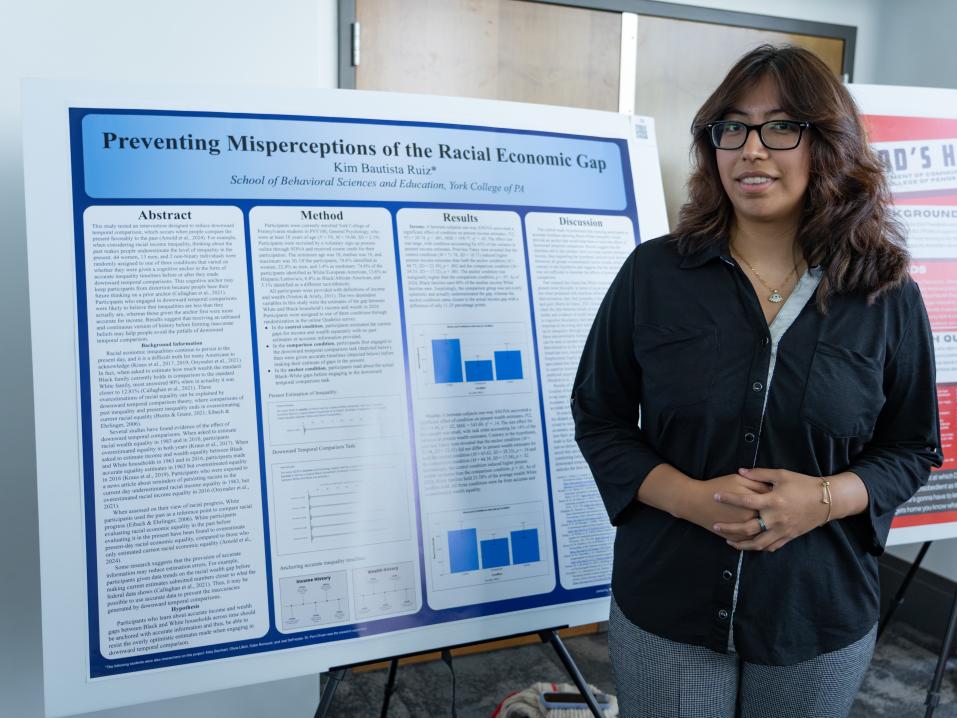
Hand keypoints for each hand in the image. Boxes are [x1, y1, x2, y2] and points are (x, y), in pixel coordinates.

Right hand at [681, 472, 770, 534]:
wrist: (695, 501)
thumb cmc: (716, 487)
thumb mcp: (737, 479)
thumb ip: (756, 482)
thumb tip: (771, 488)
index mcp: (756, 504)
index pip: (773, 503)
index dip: (776, 498)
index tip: (778, 495)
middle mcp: (752, 520)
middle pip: (770, 521)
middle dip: (775, 516)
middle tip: (777, 510)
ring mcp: (743, 532)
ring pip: (763, 536)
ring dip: (769, 532)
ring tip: (772, 526)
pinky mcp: (734, 538)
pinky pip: (750, 543)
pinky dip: (757, 541)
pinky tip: (761, 535)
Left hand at [712, 468, 828, 551]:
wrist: (827, 500)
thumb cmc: (803, 484)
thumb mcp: (782, 475)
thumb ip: (760, 474)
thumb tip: (740, 471)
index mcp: (773, 501)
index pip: (746, 501)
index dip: (729, 498)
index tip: (715, 496)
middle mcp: (776, 518)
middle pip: (747, 528)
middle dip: (729, 528)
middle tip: (715, 525)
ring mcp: (783, 530)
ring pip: (758, 543)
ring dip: (741, 544)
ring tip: (729, 541)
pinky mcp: (789, 537)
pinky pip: (771, 546)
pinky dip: (759, 548)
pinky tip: (749, 545)